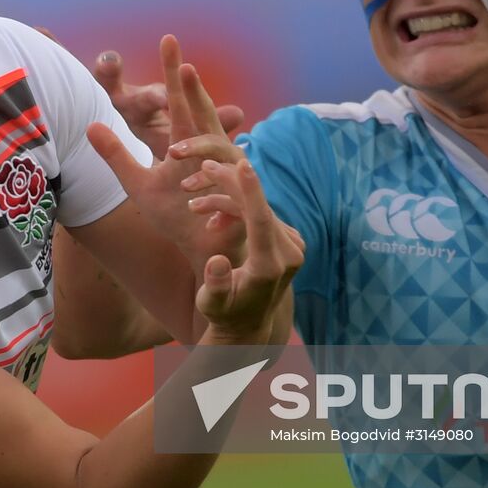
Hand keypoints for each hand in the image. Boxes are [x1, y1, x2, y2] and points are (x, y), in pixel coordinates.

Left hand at [87, 35, 243, 272]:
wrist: (207, 252)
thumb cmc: (177, 214)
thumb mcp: (138, 184)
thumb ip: (117, 155)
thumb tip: (90, 125)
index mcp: (190, 143)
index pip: (180, 103)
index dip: (174, 73)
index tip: (168, 40)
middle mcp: (214, 154)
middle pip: (206, 115)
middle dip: (196, 92)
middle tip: (185, 65)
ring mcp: (232, 178)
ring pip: (220, 154)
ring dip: (199, 153)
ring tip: (176, 155)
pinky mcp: (242, 211)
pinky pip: (230, 200)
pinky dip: (214, 203)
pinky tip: (196, 210)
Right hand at [190, 158, 303, 339]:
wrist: (248, 324)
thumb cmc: (223, 313)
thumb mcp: (212, 304)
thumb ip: (215, 284)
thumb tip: (217, 262)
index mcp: (270, 268)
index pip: (262, 220)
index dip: (252, 190)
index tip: (243, 163)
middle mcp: (289, 255)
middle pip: (259, 207)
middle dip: (231, 184)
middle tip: (204, 167)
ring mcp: (293, 246)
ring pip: (258, 208)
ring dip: (227, 199)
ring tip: (194, 204)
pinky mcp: (290, 240)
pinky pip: (262, 214)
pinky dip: (237, 209)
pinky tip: (213, 215)